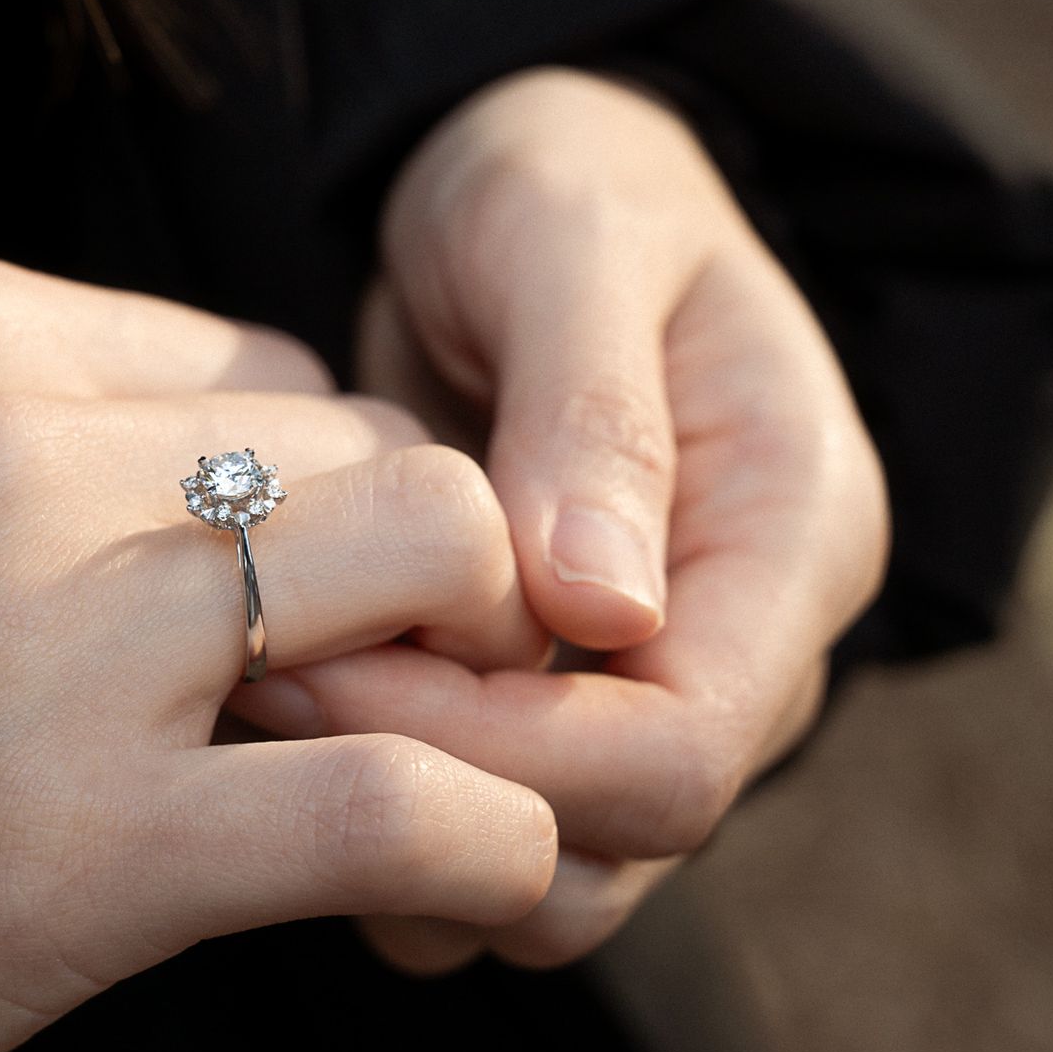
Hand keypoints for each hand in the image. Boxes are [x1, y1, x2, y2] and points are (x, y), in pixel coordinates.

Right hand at [0, 254, 556, 1051]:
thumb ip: (52, 444)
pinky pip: (404, 798)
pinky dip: (492, 838)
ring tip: (452, 762)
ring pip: (444, 550)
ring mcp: (57, 638)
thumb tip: (275, 483)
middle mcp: (15, 448)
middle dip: (435, 569)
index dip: (334, 493)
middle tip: (411, 684)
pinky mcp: (87, 841)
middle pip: (382, 443)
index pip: (276, 365)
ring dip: (492, 672)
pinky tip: (472, 873)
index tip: (325, 600)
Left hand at [233, 67, 888, 969]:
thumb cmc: (566, 181)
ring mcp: (661, 683)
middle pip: (621, 838)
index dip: (500, 748)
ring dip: (408, 825)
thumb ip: (597, 413)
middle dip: (435, 788)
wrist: (533, 190)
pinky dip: (396, 804)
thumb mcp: (574, 240)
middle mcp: (749, 642)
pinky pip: (497, 826)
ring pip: (562, 870)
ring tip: (259, 688)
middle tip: (258, 673)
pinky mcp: (570, 697)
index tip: (325, 653)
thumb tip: (605, 612)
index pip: (682, 747)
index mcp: (794, 535)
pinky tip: (288, 705)